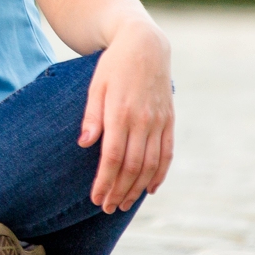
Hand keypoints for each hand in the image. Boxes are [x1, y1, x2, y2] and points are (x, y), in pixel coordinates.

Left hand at [79, 20, 173, 212]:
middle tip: (106, 207)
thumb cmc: (112, 66)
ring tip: (123, 203)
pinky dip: (159, 174)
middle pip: (133, 166)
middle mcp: (143, 120)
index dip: (105, 181)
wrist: (145, 46)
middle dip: (119, 191)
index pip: (114, 157)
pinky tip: (149, 189)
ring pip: (151, 164)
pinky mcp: (169, 121)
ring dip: (137, 188)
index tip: (95, 198)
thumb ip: (91, 116)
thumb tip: (85, 145)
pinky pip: (167, 153)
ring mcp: (159, 121)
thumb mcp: (95, 86)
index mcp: (120, 112)